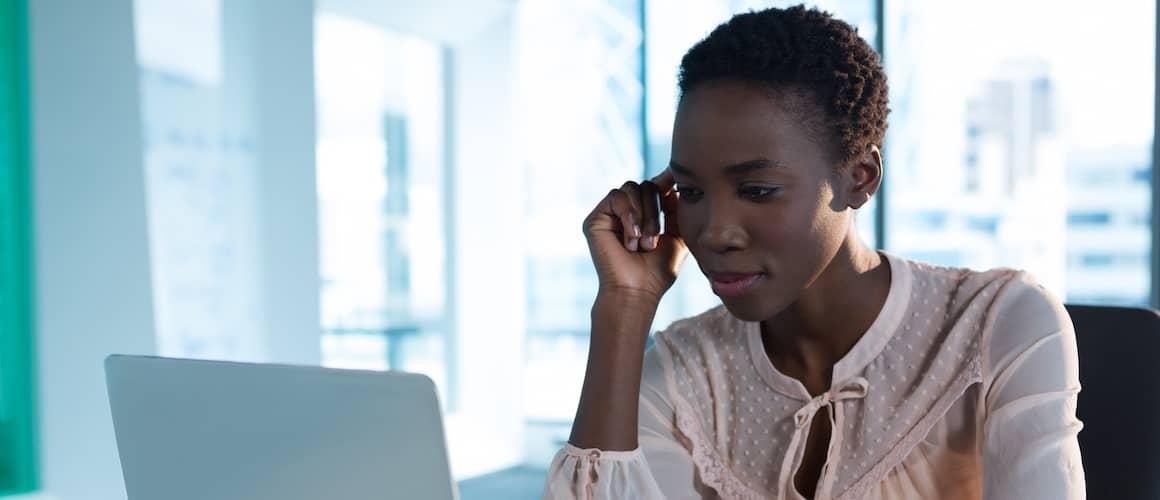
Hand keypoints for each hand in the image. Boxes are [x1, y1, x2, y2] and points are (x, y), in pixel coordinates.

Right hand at [582, 169, 687, 303]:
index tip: (679, 179)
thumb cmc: (658, 270)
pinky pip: (616, 197)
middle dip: (655, 210)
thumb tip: (672, 177)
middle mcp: (626, 212)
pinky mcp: (596, 218)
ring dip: (644, 215)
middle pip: (645, 185)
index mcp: (644, 214)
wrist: (638, 291)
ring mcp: (610, 214)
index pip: (655, 186)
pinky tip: (631, 239)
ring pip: (631, 188)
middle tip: (655, 241)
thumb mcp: (677, 234)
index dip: (666, 181)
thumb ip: (676, 207)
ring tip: (645, 243)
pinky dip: (628, 216)